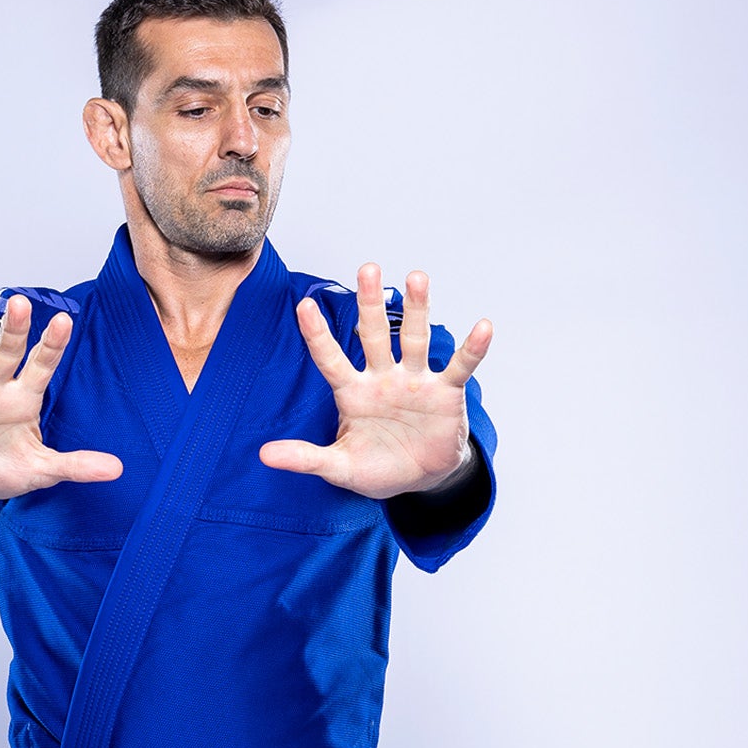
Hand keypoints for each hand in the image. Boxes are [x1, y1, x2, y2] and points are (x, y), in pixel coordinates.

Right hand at [0, 295, 121, 500]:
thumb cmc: (0, 468)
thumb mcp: (39, 470)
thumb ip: (75, 465)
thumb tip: (117, 469)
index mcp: (22, 398)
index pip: (40, 366)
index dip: (51, 346)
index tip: (64, 320)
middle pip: (5, 354)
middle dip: (12, 331)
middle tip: (19, 303)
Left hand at [259, 263, 491, 497]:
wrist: (419, 478)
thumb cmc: (377, 466)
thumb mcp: (338, 467)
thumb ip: (305, 458)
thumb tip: (265, 455)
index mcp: (353, 392)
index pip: (331, 359)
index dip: (318, 335)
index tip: (303, 306)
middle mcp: (383, 377)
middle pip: (374, 334)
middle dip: (370, 303)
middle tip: (367, 268)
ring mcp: (415, 381)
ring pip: (415, 339)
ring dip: (418, 309)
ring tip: (417, 278)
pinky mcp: (445, 393)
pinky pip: (460, 367)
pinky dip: (473, 349)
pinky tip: (483, 327)